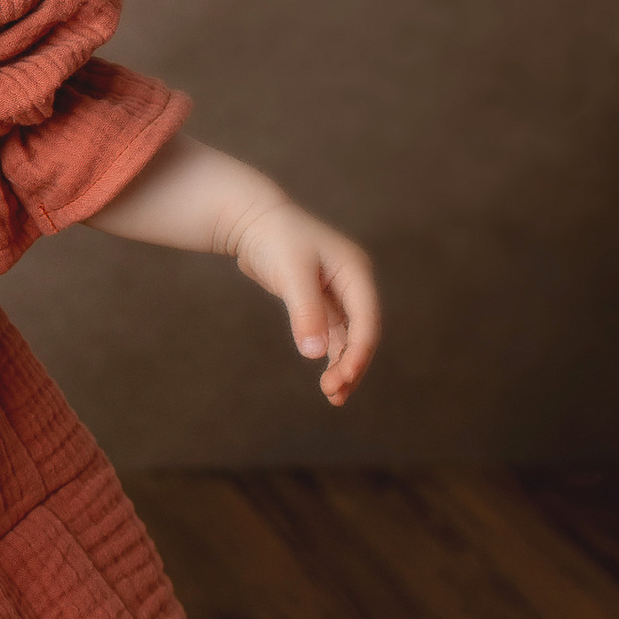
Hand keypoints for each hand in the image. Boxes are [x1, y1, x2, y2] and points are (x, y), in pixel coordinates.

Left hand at [226, 193, 380, 406]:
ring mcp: (340, 294)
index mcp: (356, 272)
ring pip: (350, 339)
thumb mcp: (290, 273)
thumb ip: (305, 312)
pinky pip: (334, 336)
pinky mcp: (322, 303)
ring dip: (344, 366)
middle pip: (363, 334)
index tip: (342, 379)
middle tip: (333, 394)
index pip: (367, 320)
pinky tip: (327, 379)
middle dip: (352, 365)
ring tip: (332, 396)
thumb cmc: (274, 239)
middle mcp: (354, 285)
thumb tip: (315, 355)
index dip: (359, 353)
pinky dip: (331, 357)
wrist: (252, 222)